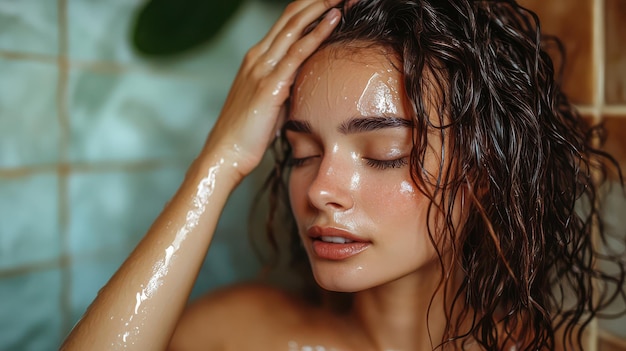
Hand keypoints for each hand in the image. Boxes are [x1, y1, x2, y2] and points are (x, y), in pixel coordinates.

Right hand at [202, 0, 341, 179]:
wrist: (225, 154)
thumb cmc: (248, 134)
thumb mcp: (270, 103)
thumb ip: (286, 86)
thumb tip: (306, 82)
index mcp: (257, 59)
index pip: (286, 23)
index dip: (310, 8)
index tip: (333, 2)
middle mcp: (257, 56)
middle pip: (291, 16)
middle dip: (317, 1)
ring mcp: (262, 68)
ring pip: (294, 27)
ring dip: (320, 7)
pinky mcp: (269, 85)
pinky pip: (297, 52)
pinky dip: (317, 33)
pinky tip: (334, 19)